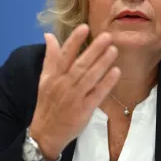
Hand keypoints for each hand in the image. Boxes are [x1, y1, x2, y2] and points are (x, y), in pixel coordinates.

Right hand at [29, 24, 119, 160]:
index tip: (84, 27)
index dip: (74, 41)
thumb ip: (50, 56)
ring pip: (90, 78)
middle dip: (94, 49)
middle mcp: (64, 85)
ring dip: (102, 63)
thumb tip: (49, 35)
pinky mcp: (84, 110)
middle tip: (107, 36)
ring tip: (114, 50)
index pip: (64, 55)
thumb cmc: (48, 102)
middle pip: (80, 65)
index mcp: (54, 76)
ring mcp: (75, 98)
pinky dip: (106, 83)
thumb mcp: (44, 78)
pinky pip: (97, 94)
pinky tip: (116, 72)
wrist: (46, 133)